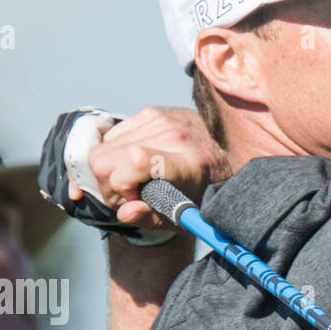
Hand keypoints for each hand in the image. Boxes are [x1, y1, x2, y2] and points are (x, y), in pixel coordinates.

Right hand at [77, 107, 229, 233]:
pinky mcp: (150, 113)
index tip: (135, 199)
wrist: (228, 152)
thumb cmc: (205, 190)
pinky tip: (134, 165)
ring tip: (134, 181)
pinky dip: (115, 155)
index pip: (137, 160)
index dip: (122, 185)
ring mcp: (159, 119)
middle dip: (107, 185)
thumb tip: (124, 212)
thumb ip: (151, 216)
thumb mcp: (183, 215)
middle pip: (103, 160)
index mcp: (186, 162)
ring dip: (110, 170)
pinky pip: (111, 136)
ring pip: (101, 148)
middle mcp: (172, 135)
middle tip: (130, 195)